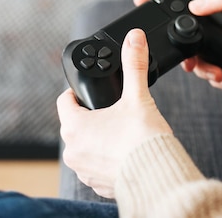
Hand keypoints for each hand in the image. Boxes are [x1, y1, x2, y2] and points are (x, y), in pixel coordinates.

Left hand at [57, 29, 172, 197]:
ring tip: (121, 132)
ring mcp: (84, 170)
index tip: (89, 91)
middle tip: (112, 109)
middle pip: (75, 124)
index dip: (76, 92)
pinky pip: (96, 166)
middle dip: (91, 116)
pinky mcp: (98, 184)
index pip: (64, 102)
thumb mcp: (137, 96)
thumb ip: (134, 64)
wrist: (156, 175)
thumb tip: (134, 37)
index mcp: (76, 127)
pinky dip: (107, 158)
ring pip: (85, 146)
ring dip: (97, 138)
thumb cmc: (142, 139)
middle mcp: (73, 151)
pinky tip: (125, 152)